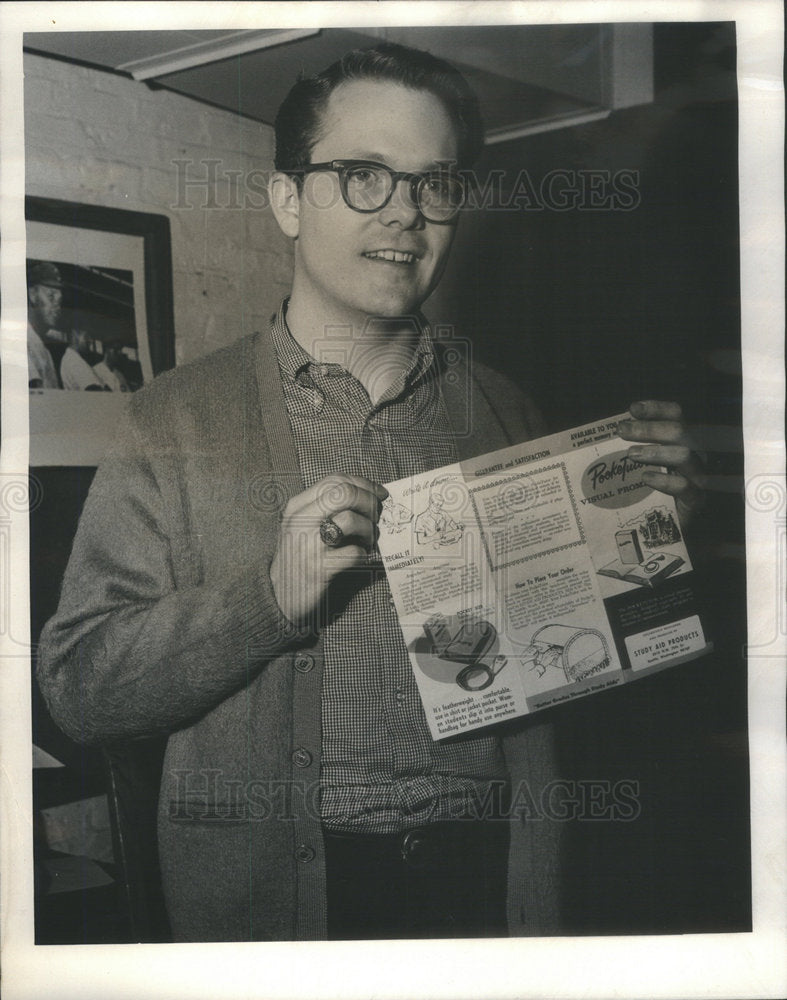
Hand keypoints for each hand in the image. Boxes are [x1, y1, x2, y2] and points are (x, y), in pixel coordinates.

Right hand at [270, 474, 387, 625]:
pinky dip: (365, 555)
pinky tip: (361, 558)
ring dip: (369, 530)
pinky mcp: (319, 568)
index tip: (380, 494)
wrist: (278, 596)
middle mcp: (301, 521)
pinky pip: (355, 553)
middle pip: (345, 494)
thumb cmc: (299, 557)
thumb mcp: (303, 526)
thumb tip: (369, 494)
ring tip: (369, 541)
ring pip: (351, 520)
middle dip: (370, 502)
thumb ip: (327, 508)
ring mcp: (309, 544)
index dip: (364, 484)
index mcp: (297, 507)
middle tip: (378, 516)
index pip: (335, 480)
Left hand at [618, 400, 706, 524]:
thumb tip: (619, 428)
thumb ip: (640, 446)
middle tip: (622, 431)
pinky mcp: (696, 501)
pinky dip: (663, 480)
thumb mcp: (650, 465)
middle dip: (649, 428)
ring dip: (655, 451)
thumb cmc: (659, 493)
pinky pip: (684, 486)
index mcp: (684, 443)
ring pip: (685, 455)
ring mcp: (699, 478)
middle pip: (680, 432)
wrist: (675, 529)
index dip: (657, 408)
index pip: (677, 416)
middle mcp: (696, 456)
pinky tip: (645, 478)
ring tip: (630, 454)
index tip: (633, 409)